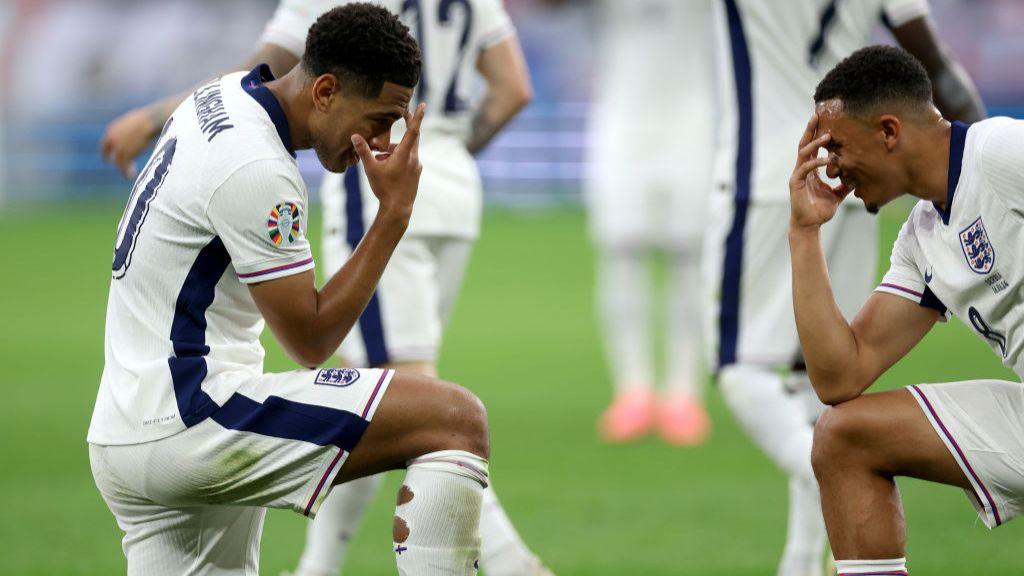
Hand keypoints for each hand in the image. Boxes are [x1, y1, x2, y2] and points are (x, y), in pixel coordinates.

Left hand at [99, 107, 160, 179]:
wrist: (150, 122)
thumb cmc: (148, 119)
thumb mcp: (134, 122)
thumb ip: (130, 129)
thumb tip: (138, 131)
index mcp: (112, 130)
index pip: (106, 143)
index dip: (107, 150)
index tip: (108, 155)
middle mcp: (112, 139)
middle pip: (108, 152)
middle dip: (110, 159)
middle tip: (113, 164)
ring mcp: (118, 147)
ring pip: (118, 161)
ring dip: (123, 168)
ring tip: (129, 175)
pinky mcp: (125, 154)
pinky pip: (125, 167)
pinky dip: (128, 172)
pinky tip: (132, 176)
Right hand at [352, 103, 425, 222]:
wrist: (398, 209)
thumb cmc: (384, 188)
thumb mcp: (371, 169)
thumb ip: (364, 151)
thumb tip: (355, 136)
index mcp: (405, 155)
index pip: (413, 131)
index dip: (417, 117)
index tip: (423, 105)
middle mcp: (414, 159)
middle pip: (412, 137)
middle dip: (408, 125)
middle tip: (405, 113)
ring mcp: (416, 166)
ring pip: (407, 150)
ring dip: (395, 149)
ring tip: (379, 157)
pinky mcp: (416, 174)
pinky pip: (408, 160)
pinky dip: (398, 157)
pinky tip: (386, 165)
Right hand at [789, 113, 845, 231]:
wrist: (809, 225)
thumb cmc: (820, 211)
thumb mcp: (837, 195)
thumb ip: (844, 184)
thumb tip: (856, 177)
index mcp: (810, 170)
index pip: (812, 148)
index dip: (817, 134)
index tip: (825, 121)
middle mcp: (802, 169)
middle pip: (804, 144)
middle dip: (810, 129)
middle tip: (817, 115)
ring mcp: (798, 175)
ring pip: (804, 152)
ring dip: (814, 143)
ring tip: (826, 135)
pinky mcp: (796, 183)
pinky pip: (806, 168)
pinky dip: (816, 162)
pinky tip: (827, 159)